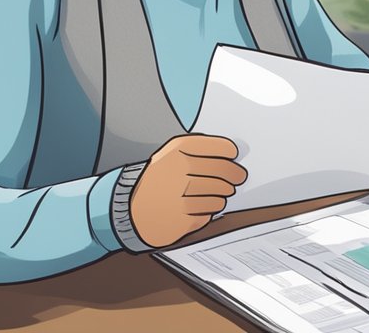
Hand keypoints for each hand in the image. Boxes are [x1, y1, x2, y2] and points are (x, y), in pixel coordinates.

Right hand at [129, 134, 247, 247]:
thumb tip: (231, 153)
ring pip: (221, 194)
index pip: (222, 148)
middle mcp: (179, 172)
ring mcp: (181, 197)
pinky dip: (209, 210)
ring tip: (213, 192)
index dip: (231, 153)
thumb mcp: (170, 155)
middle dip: (235, 175)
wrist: (130, 210)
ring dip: (222, 194)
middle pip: (226, 172)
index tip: (233, 156)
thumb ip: (198, 150)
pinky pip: (211, 212)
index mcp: (177, 152)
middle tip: (238, 177)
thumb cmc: (155, 181)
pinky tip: (199, 206)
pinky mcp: (182, 220)